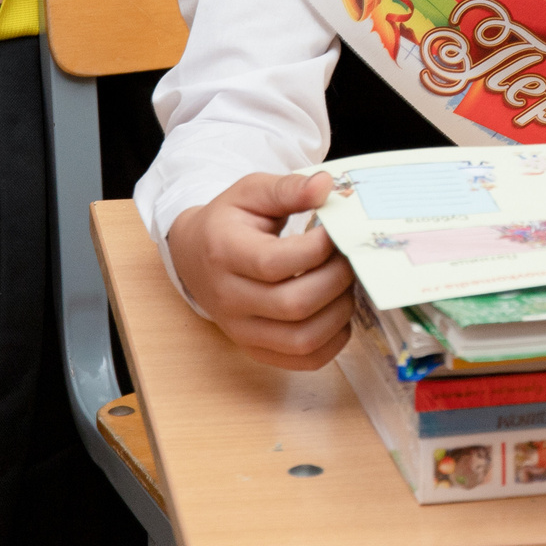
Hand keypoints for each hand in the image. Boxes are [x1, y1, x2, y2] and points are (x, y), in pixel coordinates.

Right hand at [166, 171, 355, 369]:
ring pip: (302, 339)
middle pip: (294, 305)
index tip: (336, 231)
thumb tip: (325, 186)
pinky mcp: (256, 349)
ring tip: (346, 282)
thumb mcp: (252, 192)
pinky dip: (333, 340)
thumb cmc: (229, 221)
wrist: (196, 254)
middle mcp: (229, 299)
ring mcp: (241, 330)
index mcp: (223, 253)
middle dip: (336, 279)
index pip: (274, 263)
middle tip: (349, 257)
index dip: (317, 249)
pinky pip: (304, 359)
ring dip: (340, 311)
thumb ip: (288, 188)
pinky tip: (338, 311)